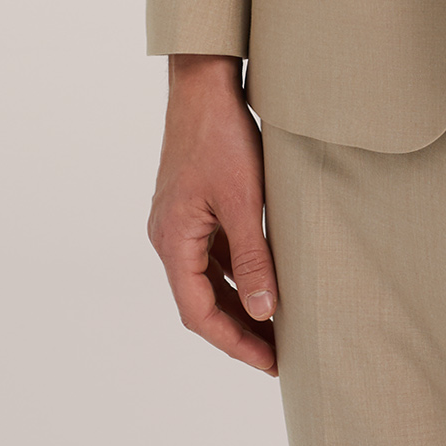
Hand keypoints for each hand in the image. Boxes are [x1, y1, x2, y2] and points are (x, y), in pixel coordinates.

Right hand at [147, 54, 277, 373]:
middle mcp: (168, 236)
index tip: (269, 362)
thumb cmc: (221, 137)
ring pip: (206, 279)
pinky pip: (211, 254)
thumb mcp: (244, 200)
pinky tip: (264, 279)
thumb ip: (254, 259)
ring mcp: (178, 221)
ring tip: (276, 325)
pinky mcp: (190, 206)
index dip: (234, 342)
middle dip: (238, 330)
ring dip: (238, 303)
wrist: (204, 84)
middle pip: (200, 301)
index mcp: (172, 240)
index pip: (198, 313)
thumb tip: (265, 312)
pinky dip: (236, 273)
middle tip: (277, 354)